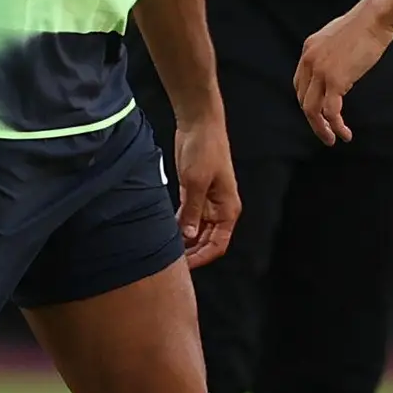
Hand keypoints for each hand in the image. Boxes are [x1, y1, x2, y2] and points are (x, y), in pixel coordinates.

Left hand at [172, 111, 239, 269]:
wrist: (198, 124)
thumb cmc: (204, 149)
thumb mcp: (196, 182)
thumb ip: (193, 210)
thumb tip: (189, 236)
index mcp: (228, 209)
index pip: (218, 244)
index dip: (203, 258)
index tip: (185, 267)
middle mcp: (219, 209)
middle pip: (206, 241)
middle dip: (191, 253)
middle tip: (169, 264)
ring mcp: (206, 202)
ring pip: (195, 231)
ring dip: (183, 241)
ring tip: (165, 251)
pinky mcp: (193, 193)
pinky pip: (187, 217)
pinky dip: (178, 227)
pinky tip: (164, 234)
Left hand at [293, 3, 392, 146]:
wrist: (375, 17)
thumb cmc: (366, 25)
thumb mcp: (340, 38)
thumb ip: (333, 53)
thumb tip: (340, 66)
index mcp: (308, 50)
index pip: (300, 84)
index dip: (308, 101)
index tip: (320, 113)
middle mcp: (309, 61)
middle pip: (303, 99)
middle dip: (313, 120)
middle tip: (325, 132)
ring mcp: (320, 71)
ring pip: (312, 110)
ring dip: (322, 128)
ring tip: (333, 139)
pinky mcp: (335, 80)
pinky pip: (330, 111)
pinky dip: (336, 126)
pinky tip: (345, 134)